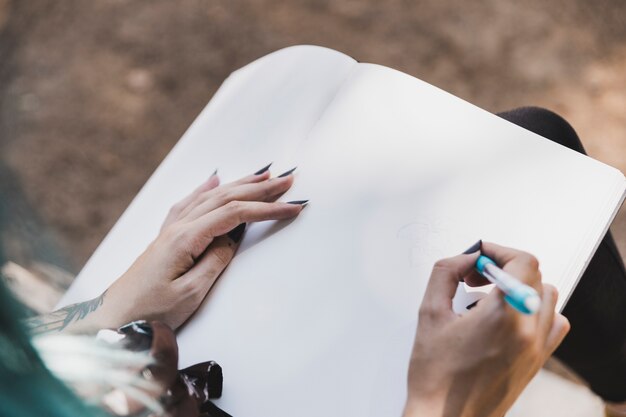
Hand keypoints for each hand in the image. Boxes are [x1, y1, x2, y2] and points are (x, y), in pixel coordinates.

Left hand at [75, 167, 303, 331]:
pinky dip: (206, 189)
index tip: (292, 207)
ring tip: (262, 175)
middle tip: (287, 180)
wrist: (113, 318)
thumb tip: (232, 237)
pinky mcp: (166, 236)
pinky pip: (190, 202)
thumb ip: (215, 260)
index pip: (235, 214)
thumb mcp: (190, 293)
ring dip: (239, 184)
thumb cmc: (149, 311)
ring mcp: (170, 229)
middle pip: (225, 198)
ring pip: (210, 196)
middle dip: (260, 188)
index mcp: (186, 238)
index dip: (266, 209)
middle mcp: (178, 227)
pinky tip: (214, 180)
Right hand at [403, 242, 569, 416]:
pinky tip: (507, 319)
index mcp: (503, 317)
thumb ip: (445, 273)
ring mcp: (537, 349)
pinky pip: (553, 324)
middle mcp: (528, 332)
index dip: (498, 251)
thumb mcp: (429, 313)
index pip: (522, 263)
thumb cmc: (436, 376)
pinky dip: (535, 312)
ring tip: (490, 300)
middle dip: (504, 268)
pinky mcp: (537, 362)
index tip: (479, 258)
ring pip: (548, 297)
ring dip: (521, 287)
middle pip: (535, 276)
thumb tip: (465, 258)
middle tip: (476, 279)